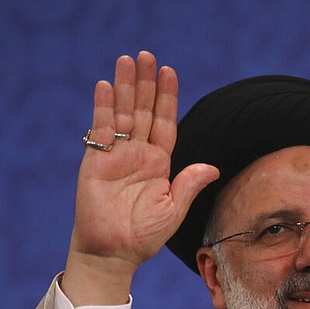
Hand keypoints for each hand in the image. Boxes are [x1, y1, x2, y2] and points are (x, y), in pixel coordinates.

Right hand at [62, 52, 218, 304]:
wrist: (114, 253)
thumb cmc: (145, 236)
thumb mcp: (174, 210)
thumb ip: (189, 184)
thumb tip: (213, 167)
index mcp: (159, 162)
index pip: (165, 122)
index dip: (167, 97)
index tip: (170, 71)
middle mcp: (138, 154)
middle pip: (144, 110)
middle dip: (146, 83)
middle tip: (147, 55)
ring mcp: (116, 156)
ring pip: (122, 114)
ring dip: (125, 87)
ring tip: (127, 60)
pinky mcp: (96, 162)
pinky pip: (101, 131)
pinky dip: (104, 109)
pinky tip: (107, 86)